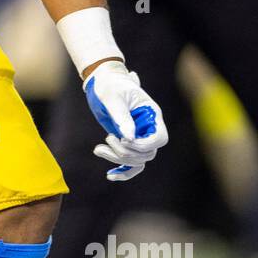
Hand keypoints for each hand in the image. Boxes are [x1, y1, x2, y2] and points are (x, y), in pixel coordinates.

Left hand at [84, 61, 168, 180]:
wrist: (102, 83)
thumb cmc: (109, 86)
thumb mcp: (113, 98)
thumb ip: (122, 117)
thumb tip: (129, 138)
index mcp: (151, 114)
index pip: (159, 139)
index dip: (144, 145)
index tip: (124, 139)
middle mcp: (148, 128)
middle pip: (147, 153)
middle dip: (126, 152)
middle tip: (107, 138)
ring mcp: (139, 136)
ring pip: (137, 160)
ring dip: (118, 159)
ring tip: (97, 149)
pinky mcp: (128, 143)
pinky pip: (132, 164)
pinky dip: (123, 171)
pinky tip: (110, 175)